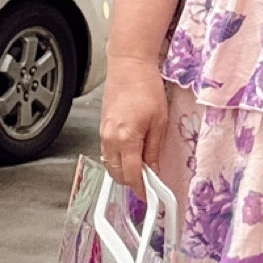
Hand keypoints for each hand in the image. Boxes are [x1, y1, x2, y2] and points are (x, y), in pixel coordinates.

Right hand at [100, 56, 169, 194]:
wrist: (129, 66)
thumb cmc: (146, 87)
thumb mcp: (159, 122)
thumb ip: (154, 150)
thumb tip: (154, 171)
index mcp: (125, 138)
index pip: (131, 174)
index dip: (141, 189)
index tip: (149, 196)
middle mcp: (110, 139)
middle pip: (117, 174)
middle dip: (133, 182)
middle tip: (150, 183)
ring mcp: (103, 134)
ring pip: (111, 165)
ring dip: (125, 172)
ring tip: (143, 169)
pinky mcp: (102, 128)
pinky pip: (107, 153)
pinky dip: (118, 160)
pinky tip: (132, 156)